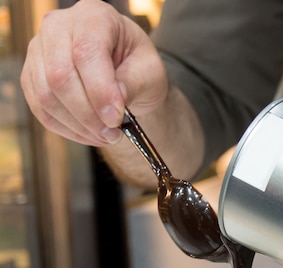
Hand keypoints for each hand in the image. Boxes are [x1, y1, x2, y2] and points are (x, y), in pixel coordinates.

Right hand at [20, 0, 166, 147]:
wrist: (124, 71)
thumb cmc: (137, 66)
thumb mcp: (150, 72)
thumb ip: (134, 84)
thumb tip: (112, 106)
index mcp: (93, 17)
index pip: (86, 52)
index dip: (100, 91)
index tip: (116, 118)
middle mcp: (58, 27)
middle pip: (59, 76)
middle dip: (88, 114)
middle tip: (113, 133)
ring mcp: (39, 51)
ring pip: (46, 96)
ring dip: (78, 125)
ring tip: (105, 135)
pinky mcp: (32, 77)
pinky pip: (41, 110)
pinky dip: (66, 129)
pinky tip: (89, 134)